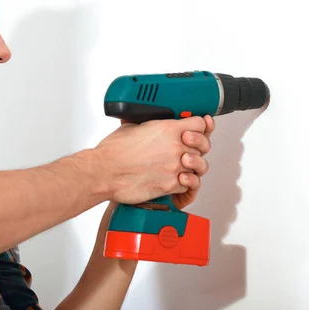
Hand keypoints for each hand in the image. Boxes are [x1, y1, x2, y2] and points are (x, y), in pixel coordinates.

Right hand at [94, 115, 210, 204]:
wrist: (105, 171)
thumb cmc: (113, 152)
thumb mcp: (132, 125)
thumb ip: (149, 124)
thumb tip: (149, 124)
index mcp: (168, 129)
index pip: (199, 124)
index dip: (199, 126)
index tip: (197, 129)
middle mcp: (175, 147)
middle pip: (204, 145)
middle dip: (198, 147)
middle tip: (190, 148)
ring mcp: (175, 167)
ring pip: (198, 166)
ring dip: (192, 166)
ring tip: (183, 165)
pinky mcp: (170, 185)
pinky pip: (188, 184)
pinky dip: (183, 183)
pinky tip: (175, 178)